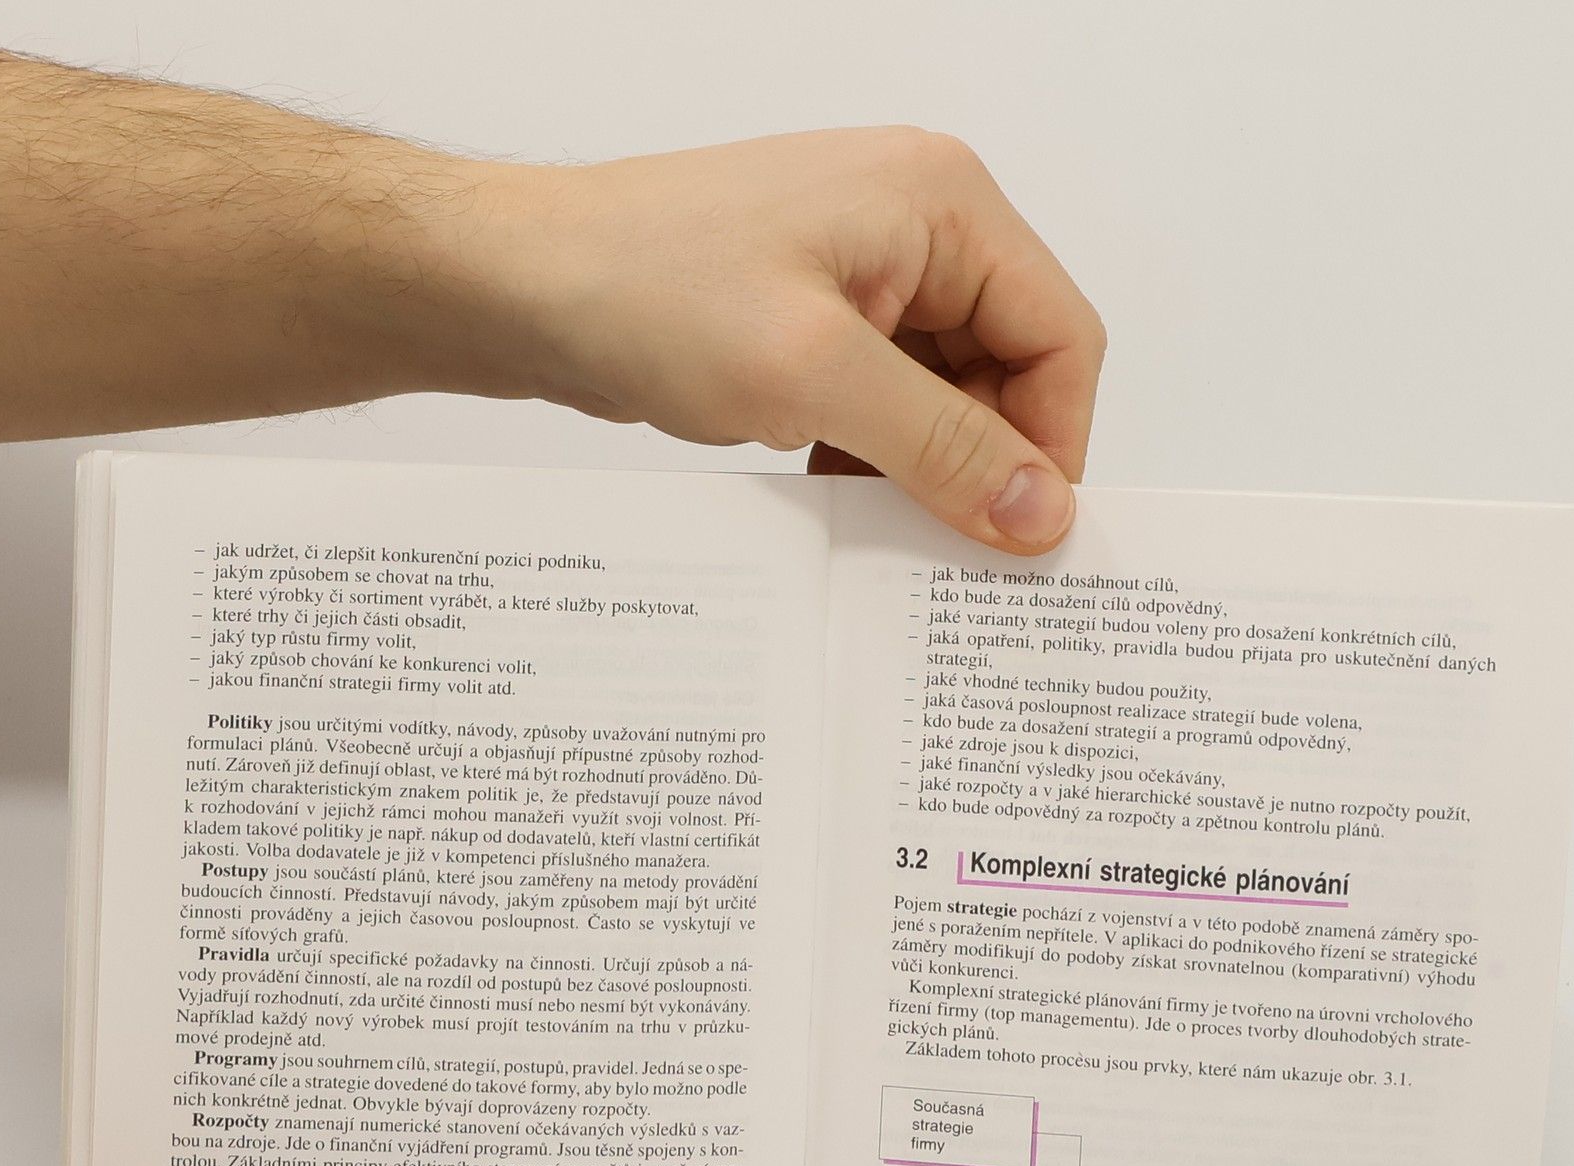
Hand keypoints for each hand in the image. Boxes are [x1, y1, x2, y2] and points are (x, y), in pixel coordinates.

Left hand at [428, 129, 1106, 553]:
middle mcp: (916, 229)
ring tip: (884, 530)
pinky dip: (876, 458)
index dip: (1053, 444)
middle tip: (954, 553)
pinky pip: (885, 404)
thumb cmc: (644, 287)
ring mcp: (863, 274)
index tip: (1022, 536)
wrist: (514, 284)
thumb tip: (1040, 511)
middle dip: (985, 462)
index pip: (1059, 336)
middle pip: (1010, 370)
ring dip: (925, 469)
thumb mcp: (813, 376)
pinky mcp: (815, 319)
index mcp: (941, 203)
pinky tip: (841, 503)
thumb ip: (943, 444)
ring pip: (946, 397)